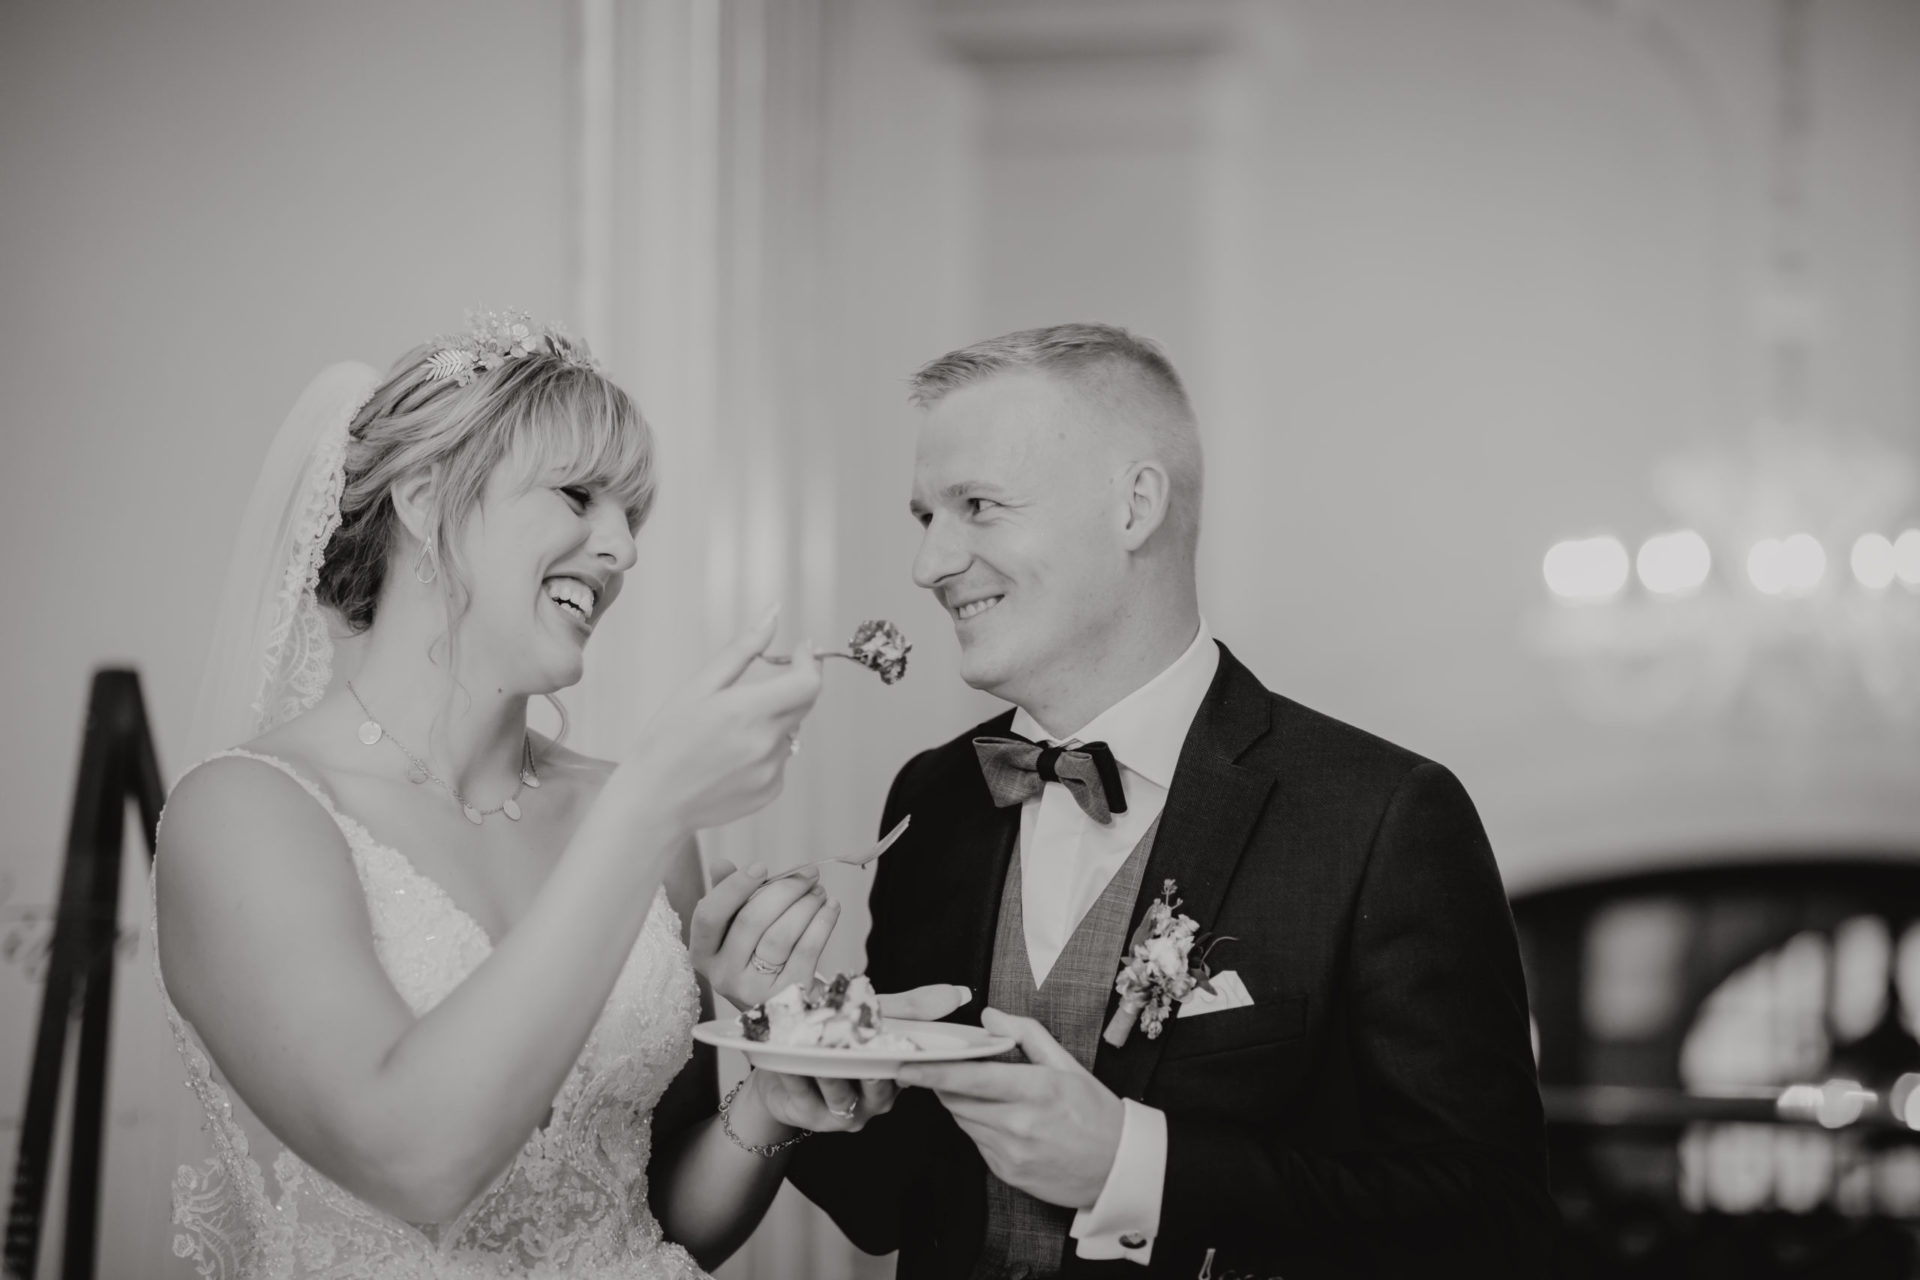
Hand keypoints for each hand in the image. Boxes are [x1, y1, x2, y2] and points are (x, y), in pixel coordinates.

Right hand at [618, 610, 821, 836]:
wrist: (651, 802)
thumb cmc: (666, 741)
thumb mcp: (697, 687)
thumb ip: (741, 650)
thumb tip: (773, 613)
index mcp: (746, 711)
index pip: (808, 683)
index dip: (810, 663)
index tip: (801, 651)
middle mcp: (765, 743)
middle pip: (804, 704)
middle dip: (790, 688)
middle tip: (750, 693)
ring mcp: (771, 771)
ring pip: (790, 732)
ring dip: (772, 723)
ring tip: (727, 736)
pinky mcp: (769, 791)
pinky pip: (780, 761)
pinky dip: (764, 752)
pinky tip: (729, 760)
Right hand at [691, 859, 839, 1007]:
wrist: (784, 1003)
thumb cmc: (756, 955)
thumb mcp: (736, 927)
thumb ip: (727, 895)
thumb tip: (720, 864)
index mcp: (704, 953)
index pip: (709, 915)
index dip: (734, 887)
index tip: (762, 867)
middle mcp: (723, 975)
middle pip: (751, 921)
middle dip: (785, 890)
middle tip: (809, 874)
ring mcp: (753, 989)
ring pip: (781, 935)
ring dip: (806, 905)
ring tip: (819, 891)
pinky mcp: (787, 996)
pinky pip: (806, 950)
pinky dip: (823, 922)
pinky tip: (831, 908)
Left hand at [734, 984, 971, 1132]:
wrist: (784, 1062)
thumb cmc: (835, 1036)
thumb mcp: (875, 1016)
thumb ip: (913, 1007)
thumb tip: (961, 993)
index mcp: (899, 1076)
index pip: (914, 1065)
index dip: (911, 1051)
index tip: (902, 1031)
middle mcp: (878, 1100)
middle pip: (878, 1080)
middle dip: (867, 1057)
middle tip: (858, 1037)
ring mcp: (847, 1113)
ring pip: (840, 1086)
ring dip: (827, 1064)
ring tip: (817, 1044)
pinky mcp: (812, 1117)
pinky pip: (803, 1093)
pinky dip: (794, 1072)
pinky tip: (786, 1056)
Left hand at [897, 1007, 1123, 1209]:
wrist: (1118, 1168)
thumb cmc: (1096, 1112)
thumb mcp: (1068, 1064)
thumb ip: (1026, 1034)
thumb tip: (989, 1017)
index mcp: (1036, 1091)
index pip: (970, 1080)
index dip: (933, 1072)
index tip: (906, 1065)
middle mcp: (1019, 1125)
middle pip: (957, 1101)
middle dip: (945, 1083)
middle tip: (944, 1067)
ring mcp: (1011, 1153)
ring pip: (964, 1121)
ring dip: (961, 1103)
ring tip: (982, 1091)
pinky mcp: (1007, 1173)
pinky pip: (977, 1143)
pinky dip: (978, 1126)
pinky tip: (1000, 1118)